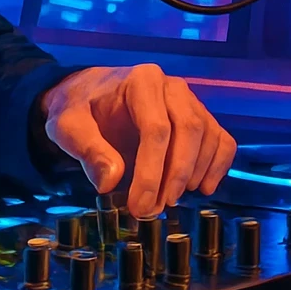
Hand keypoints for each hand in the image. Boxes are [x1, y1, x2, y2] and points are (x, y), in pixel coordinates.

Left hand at [39, 64, 235, 219]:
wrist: (90, 96)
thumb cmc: (79, 110)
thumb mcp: (68, 126)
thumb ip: (87, 150)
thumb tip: (111, 181)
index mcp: (140, 81)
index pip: (156, 129)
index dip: (151, 172)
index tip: (140, 205)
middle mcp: (172, 86)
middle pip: (189, 130)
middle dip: (175, 175)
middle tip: (156, 207)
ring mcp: (191, 100)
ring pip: (208, 136)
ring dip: (194, 174)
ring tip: (169, 200)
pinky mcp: (201, 117)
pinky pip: (222, 140)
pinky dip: (218, 166)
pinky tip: (201, 188)